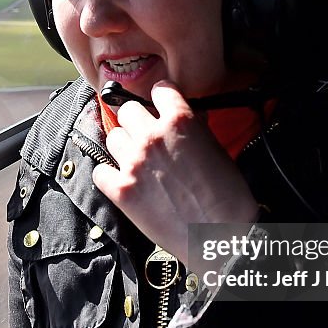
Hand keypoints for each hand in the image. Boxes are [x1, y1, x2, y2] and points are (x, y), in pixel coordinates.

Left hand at [92, 80, 260, 262]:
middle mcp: (152, 136)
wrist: (219, 238)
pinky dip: (109, 175)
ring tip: (136, 160)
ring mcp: (133, 163)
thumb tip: (188, 120)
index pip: (159, 90)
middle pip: (127, 111)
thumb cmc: (227, 197)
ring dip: (123, 146)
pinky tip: (121, 181)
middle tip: (146, 136)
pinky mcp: (121, 190)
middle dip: (137, 121)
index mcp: (180, 121)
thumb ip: (196, 129)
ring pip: (112, 137)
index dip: (161, 98)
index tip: (160, 106)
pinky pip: (100, 170)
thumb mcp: (218, 151)